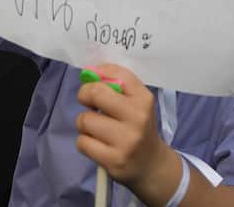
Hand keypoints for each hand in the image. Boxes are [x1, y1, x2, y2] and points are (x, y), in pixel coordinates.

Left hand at [75, 63, 177, 194]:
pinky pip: (82, 142)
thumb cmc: (138, 126)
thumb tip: (89, 71)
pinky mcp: (113, 161)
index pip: (116, 73)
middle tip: (89, 103)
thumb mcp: (136, 102)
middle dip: (85, 95)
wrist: (151, 164)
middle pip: (95, 94)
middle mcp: (138, 118)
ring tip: (97, 129)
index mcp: (144, 99)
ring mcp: (126, 141)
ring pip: (85, 120)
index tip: (94, 81)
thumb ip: (116, 83)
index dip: (98, 73)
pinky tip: (97, 145)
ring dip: (84, 123)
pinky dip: (85, 142)